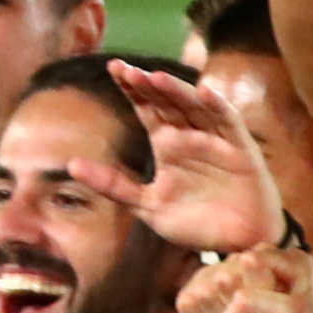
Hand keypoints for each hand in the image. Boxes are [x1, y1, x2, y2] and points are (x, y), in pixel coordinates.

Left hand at [67, 62, 283, 255]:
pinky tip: (203, 92)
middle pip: (167, 101)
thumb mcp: (147, 205)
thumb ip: (113, 185)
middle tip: (126, 69)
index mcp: (168, 145)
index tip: (113, 68)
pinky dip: (217, 106)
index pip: (147, 108)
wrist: (238, 243)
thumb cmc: (196, 223)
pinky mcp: (240, 148)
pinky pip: (228, 122)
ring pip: (194, 106)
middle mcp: (190, 136)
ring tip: (154, 78)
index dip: (132, 89)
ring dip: (176, 91)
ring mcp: (216, 140)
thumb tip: (71, 165)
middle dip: (148, 84)